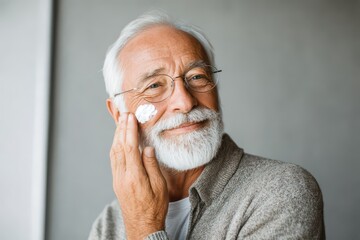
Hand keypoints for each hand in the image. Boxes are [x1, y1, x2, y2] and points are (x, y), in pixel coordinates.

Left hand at [110, 113, 168, 239]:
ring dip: (117, 136)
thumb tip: (147, 148)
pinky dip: (115, 146)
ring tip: (120, 123)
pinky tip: (118, 141)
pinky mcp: (117, 182)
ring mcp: (117, 179)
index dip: (129, 130)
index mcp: (135, 176)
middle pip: (119, 147)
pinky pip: (114, 159)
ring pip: (114, 152)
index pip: (130, 148)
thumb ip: (152, 166)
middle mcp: (123, 176)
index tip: (131, 117)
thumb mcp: (160, 187)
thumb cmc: (154, 208)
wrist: (142, 226)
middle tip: (124, 114)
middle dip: (121, 129)